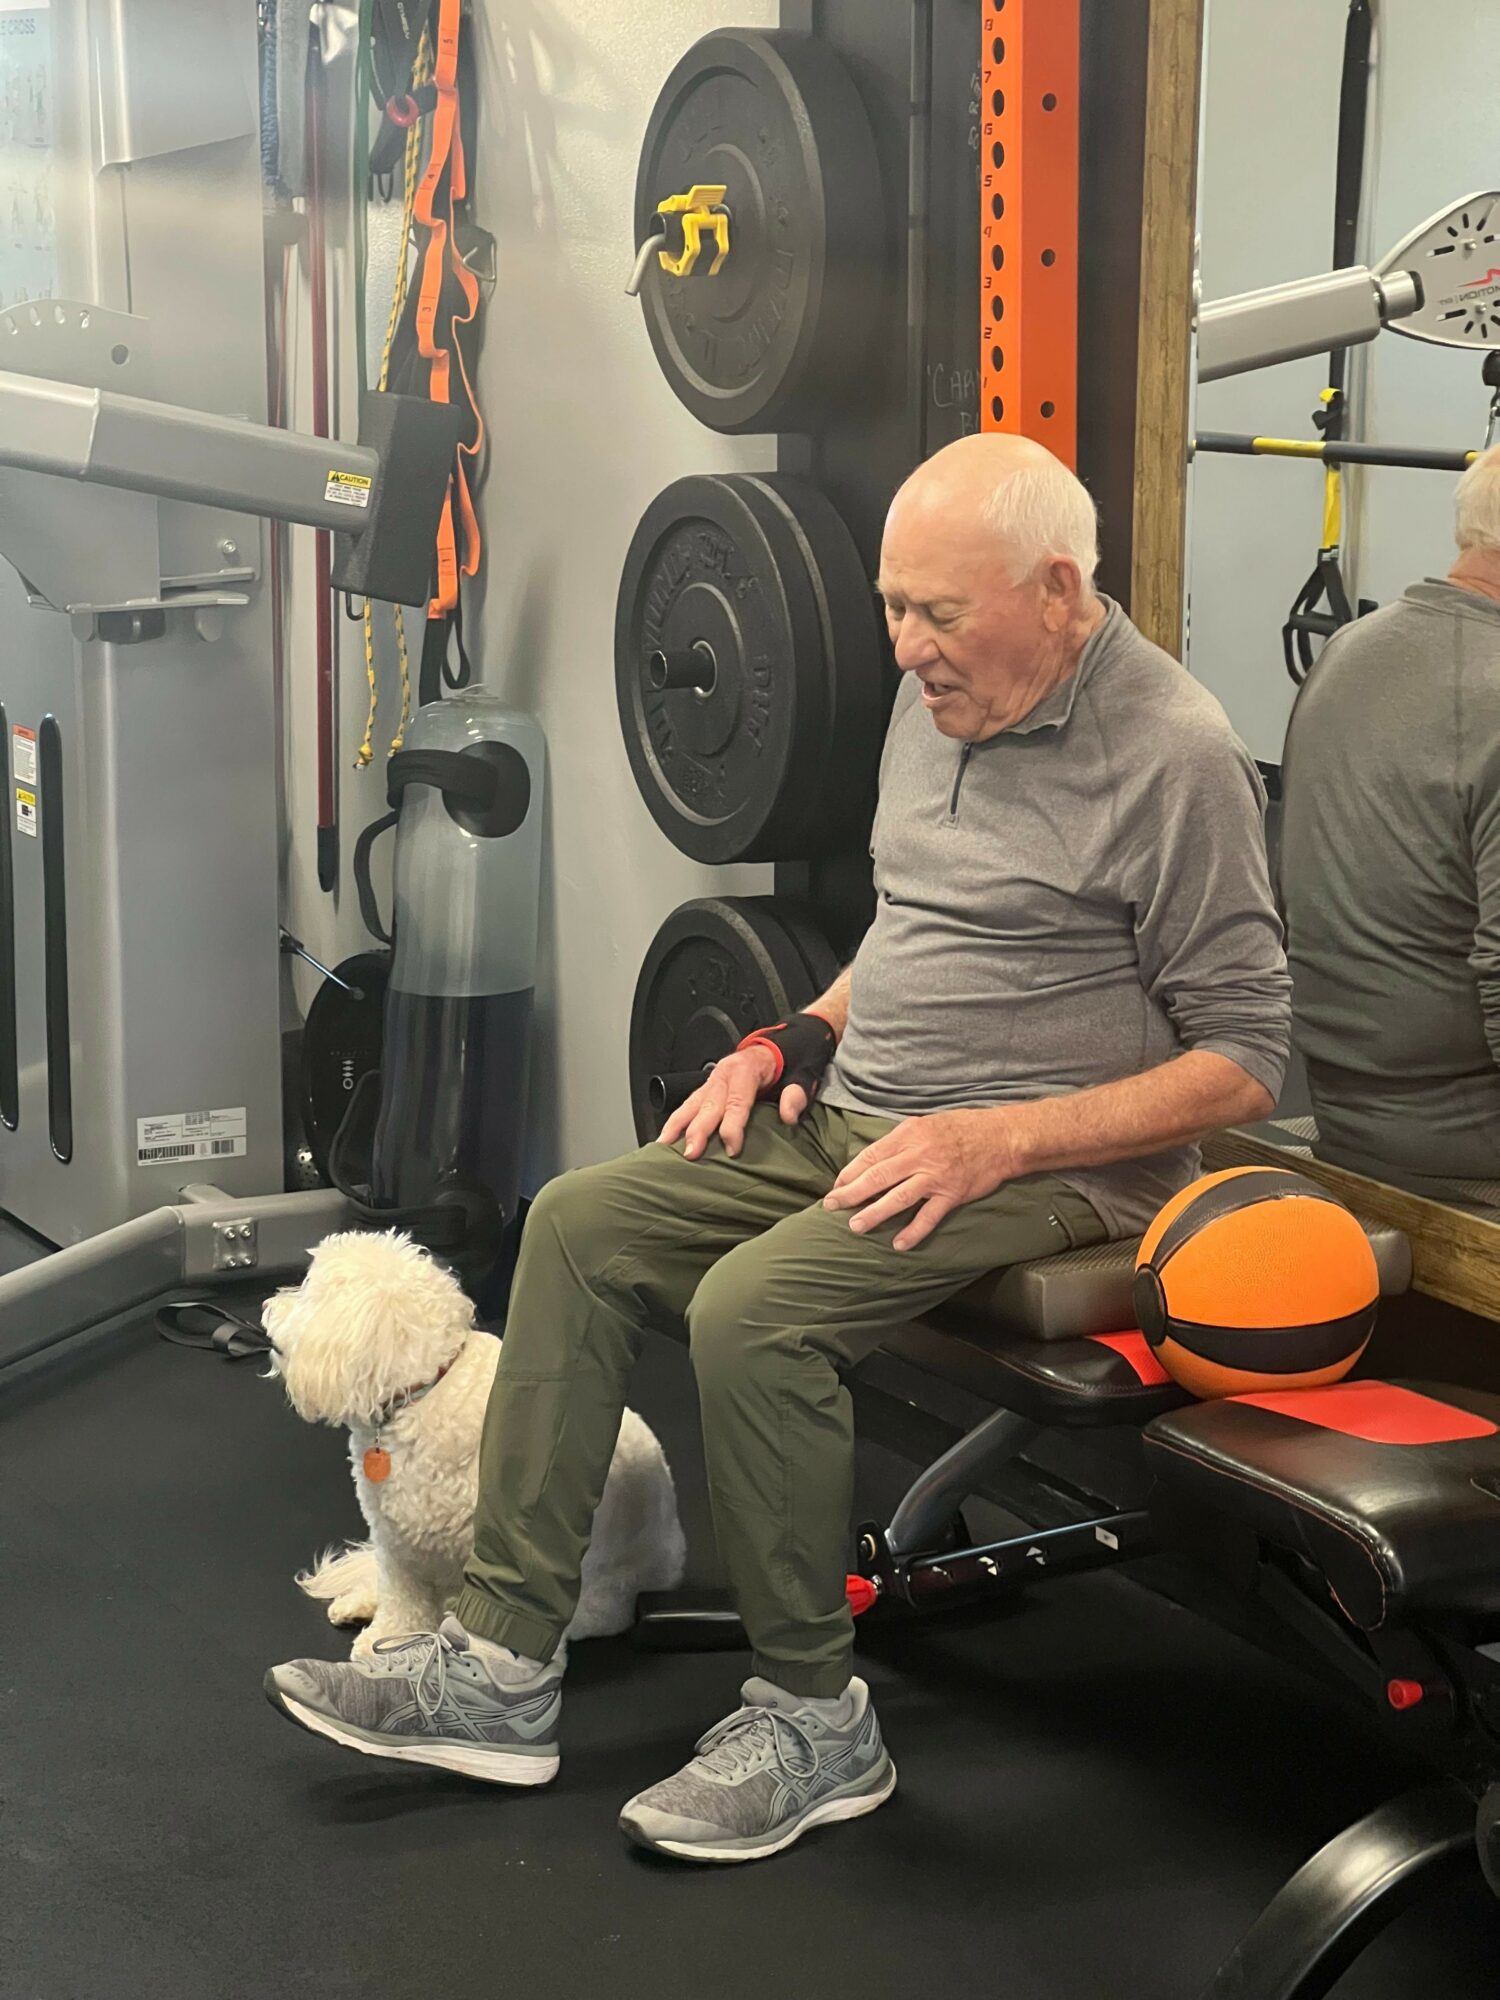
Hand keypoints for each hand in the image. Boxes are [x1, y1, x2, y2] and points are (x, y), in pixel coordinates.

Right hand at [659, 1047, 812, 1159]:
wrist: (778, 1049)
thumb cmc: (787, 1065)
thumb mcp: (800, 1075)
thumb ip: (795, 1095)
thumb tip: (789, 1115)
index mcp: (746, 1069)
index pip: (737, 1101)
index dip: (733, 1126)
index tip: (732, 1148)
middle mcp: (724, 1074)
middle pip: (708, 1105)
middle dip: (697, 1130)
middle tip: (690, 1153)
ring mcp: (711, 1082)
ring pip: (690, 1104)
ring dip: (677, 1126)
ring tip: (664, 1146)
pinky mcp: (705, 1090)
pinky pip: (687, 1106)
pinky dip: (675, 1122)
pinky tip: (666, 1138)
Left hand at [823, 1108, 1026, 1250]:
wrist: (1001, 1137)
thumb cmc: (962, 1128)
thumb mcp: (926, 1124)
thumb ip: (901, 1141)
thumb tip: (875, 1159)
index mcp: (909, 1134)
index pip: (871, 1155)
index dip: (850, 1172)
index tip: (837, 1184)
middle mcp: (919, 1155)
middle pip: (877, 1177)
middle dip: (851, 1193)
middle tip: (831, 1206)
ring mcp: (935, 1176)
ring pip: (898, 1198)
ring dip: (874, 1213)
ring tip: (856, 1226)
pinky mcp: (952, 1194)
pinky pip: (928, 1216)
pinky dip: (913, 1231)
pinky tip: (898, 1243)